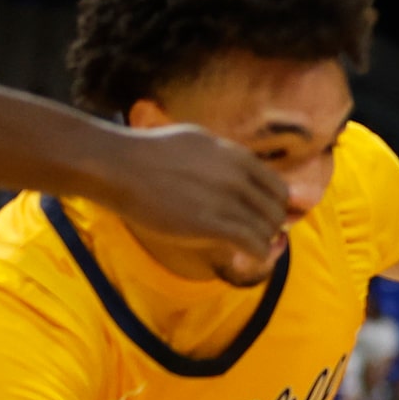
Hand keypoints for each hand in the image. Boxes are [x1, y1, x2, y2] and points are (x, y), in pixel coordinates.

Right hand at [92, 125, 289, 265]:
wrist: (119, 166)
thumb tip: (245, 171)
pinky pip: (253, 244)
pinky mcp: (210, 224)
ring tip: (249, 247)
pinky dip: (258, 253)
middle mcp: (237, 177)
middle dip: (271, 227)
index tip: (265, 218)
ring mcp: (225, 200)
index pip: (279, 188)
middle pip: (276, 211)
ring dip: (263, 242)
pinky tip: (247, 256)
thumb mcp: (199, 143)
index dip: (277, 207)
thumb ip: (226, 158)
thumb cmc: (152, 154)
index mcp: (237, 157)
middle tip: (258, 236)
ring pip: (267, 229)